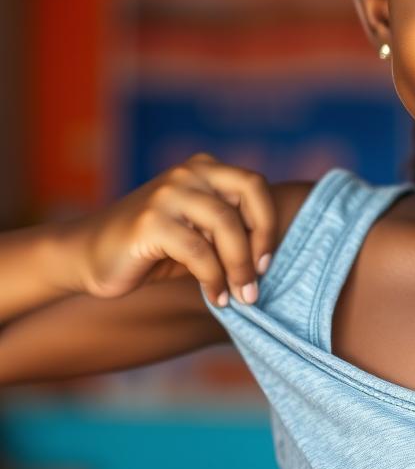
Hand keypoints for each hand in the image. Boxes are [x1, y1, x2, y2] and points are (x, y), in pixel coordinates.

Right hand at [66, 152, 276, 307]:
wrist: (86, 256)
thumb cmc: (152, 250)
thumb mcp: (199, 235)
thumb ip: (232, 232)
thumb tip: (274, 256)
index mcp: (203, 170)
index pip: (254, 185)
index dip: (268, 224)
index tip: (267, 262)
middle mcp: (187, 173)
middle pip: (248, 194)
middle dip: (261, 241)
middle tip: (257, 280)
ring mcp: (167, 193)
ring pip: (226, 226)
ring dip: (239, 267)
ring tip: (240, 297)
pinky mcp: (150, 221)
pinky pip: (199, 252)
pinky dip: (214, 279)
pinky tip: (215, 298)